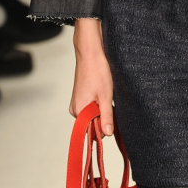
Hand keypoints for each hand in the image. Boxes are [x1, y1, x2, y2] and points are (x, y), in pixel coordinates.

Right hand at [71, 18, 114, 135]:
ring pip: (93, 114)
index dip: (105, 124)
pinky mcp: (80, 97)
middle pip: (93, 122)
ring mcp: (76, 103)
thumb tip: (108, 133)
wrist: (91, 54)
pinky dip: (99, 103)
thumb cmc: (97, 72)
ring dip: (102, 109)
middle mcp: (74, 109)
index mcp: (78, 111)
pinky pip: (90, 107)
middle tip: (109, 101)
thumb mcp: (106, 96)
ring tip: (105, 95)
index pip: (93, 130)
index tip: (112, 114)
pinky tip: (102, 93)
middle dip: (104, 116)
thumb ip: (106, 116)